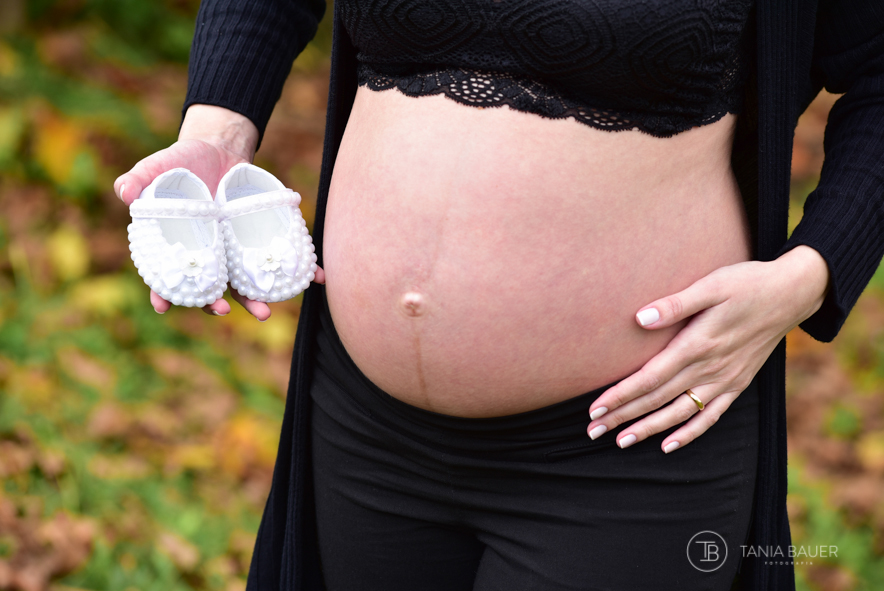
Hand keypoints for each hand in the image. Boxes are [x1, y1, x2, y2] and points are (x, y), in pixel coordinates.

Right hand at [116, 105, 324, 319]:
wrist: (219, 149)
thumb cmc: (181, 163)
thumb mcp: (158, 166)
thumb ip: (139, 178)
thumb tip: (123, 192)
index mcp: (177, 246)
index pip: (166, 276)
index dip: (163, 293)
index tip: (164, 307)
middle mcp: (207, 255)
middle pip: (210, 287)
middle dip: (216, 305)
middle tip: (226, 312)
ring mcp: (234, 251)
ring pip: (245, 282)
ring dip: (256, 300)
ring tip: (267, 313)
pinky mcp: (258, 239)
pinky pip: (278, 258)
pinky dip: (301, 270)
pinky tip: (316, 277)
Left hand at [586, 245, 829, 452]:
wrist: (793, 294)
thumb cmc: (747, 283)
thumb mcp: (712, 284)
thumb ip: (675, 303)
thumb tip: (639, 318)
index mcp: (698, 344)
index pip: (649, 378)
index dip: (620, 395)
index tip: (595, 408)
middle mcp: (710, 368)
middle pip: (658, 399)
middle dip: (624, 416)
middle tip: (593, 430)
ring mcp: (725, 380)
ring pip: (680, 413)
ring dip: (649, 429)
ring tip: (622, 442)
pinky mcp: (737, 384)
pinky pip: (711, 417)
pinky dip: (689, 433)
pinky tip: (669, 445)